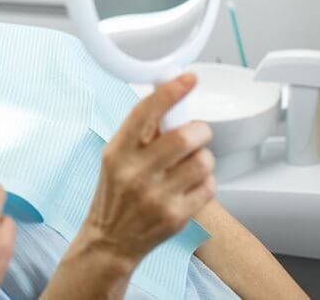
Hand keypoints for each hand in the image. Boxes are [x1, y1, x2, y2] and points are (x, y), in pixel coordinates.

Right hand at [80, 74, 215, 269]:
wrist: (110, 240)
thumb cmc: (115, 193)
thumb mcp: (115, 157)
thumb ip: (140, 132)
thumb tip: (168, 96)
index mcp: (117, 152)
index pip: (145, 112)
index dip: (170, 91)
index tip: (188, 78)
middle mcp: (135, 173)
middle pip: (184, 137)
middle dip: (199, 130)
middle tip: (197, 133)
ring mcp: (157, 196)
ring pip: (202, 161)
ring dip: (204, 157)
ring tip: (191, 163)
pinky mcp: (176, 216)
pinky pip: (208, 186)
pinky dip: (205, 181)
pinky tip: (190, 185)